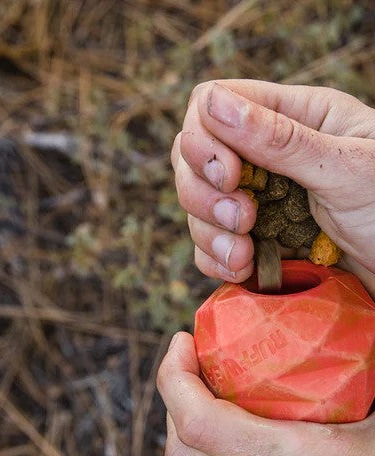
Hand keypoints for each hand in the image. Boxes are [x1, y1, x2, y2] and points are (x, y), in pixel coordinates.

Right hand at [172, 79, 374, 294]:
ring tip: (247, 254)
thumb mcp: (345, 169)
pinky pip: (208, 247)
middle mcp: (269, 156)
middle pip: (192, 158)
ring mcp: (258, 201)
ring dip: (210, 233)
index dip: (205, 139)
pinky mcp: (255, 242)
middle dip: (204, 193)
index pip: (212, 106)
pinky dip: (215, 260)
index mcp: (295, 118)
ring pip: (196, 207)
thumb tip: (213, 104)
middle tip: (245, 218)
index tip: (231, 176)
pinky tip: (244, 270)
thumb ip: (279, 139)